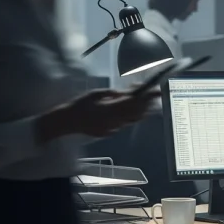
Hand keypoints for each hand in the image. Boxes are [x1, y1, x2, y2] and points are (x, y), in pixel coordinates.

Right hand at [38, 89, 157, 142]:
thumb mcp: (95, 94)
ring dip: (140, 110)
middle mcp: (114, 120)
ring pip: (132, 120)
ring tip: (146, 101)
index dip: (146, 97)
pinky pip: (123, 124)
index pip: (134, 102)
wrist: (68, 121)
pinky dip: (129, 116)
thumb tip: (123, 94)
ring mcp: (112, 128)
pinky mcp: (109, 132)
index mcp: (111, 109)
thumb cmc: (79, 105)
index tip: (155, 91)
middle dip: (147, 103)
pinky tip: (129, 110)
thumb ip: (111, 94)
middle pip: (137, 113)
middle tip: (153, 94)